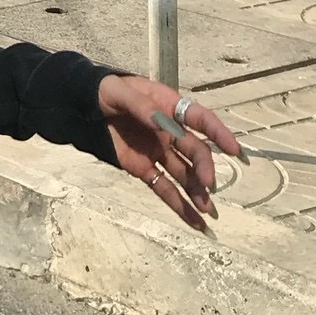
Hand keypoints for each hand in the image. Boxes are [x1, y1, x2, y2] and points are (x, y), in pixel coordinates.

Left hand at [95, 74, 243, 230]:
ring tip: (209, 212)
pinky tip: (196, 223)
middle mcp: (170, 132)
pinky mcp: (144, 169)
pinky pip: (165, 189)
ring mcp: (159, 152)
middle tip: (209, 184)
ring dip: (198, 192)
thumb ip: (141, 107)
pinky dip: (180, 206)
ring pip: (184, 175)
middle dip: (205, 168)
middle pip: (195, 151)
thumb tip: (162, 122)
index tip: (234, 150)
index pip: (200, 119)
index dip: (219, 133)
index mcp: (169, 106)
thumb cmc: (103, 91)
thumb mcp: (118, 92)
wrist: (81, 106)